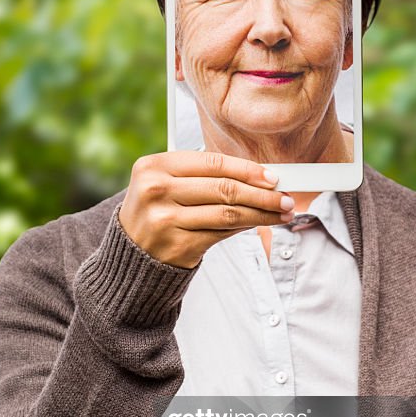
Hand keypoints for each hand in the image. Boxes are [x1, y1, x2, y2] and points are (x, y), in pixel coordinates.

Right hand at [118, 151, 294, 268]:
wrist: (131, 253)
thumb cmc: (156, 212)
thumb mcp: (164, 183)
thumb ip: (201, 175)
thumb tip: (256, 176)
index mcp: (154, 167)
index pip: (212, 162)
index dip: (246, 169)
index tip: (271, 176)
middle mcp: (157, 191)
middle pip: (223, 188)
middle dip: (261, 193)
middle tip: (284, 196)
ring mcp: (166, 220)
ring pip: (227, 213)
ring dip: (261, 212)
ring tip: (282, 212)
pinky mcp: (178, 245)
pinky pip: (222, 233)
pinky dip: (246, 227)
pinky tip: (260, 224)